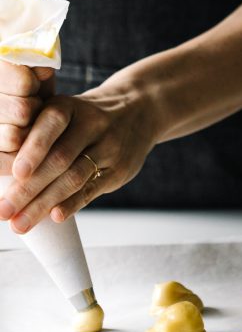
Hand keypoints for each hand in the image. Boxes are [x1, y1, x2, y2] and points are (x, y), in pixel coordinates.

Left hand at [0, 67, 158, 232]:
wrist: (139, 110)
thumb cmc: (85, 117)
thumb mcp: (66, 111)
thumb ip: (37, 134)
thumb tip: (2, 171)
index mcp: (70, 107)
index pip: (51, 125)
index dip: (33, 149)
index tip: (16, 173)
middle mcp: (92, 124)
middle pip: (59, 159)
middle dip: (28, 189)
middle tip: (4, 211)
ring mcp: (109, 147)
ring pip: (74, 178)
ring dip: (43, 204)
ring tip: (20, 224)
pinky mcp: (119, 169)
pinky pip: (92, 189)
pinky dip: (72, 204)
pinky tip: (55, 217)